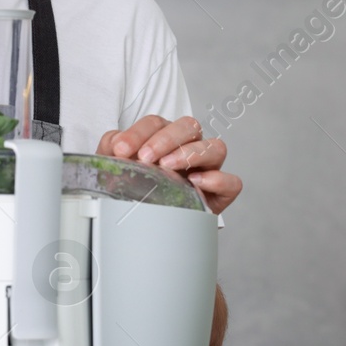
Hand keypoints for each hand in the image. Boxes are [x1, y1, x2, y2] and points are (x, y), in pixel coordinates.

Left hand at [96, 115, 241, 213]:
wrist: (144, 223)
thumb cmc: (133, 188)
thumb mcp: (116, 166)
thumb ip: (113, 147)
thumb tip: (117, 142)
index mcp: (164, 137)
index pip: (157, 123)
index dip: (139, 132)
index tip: (121, 150)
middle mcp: (189, 148)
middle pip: (190, 126)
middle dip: (165, 139)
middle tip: (145, 157)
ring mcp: (208, 169)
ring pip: (216, 147)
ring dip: (191, 153)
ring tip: (167, 166)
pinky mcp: (220, 194)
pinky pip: (232, 182)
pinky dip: (217, 179)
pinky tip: (195, 182)